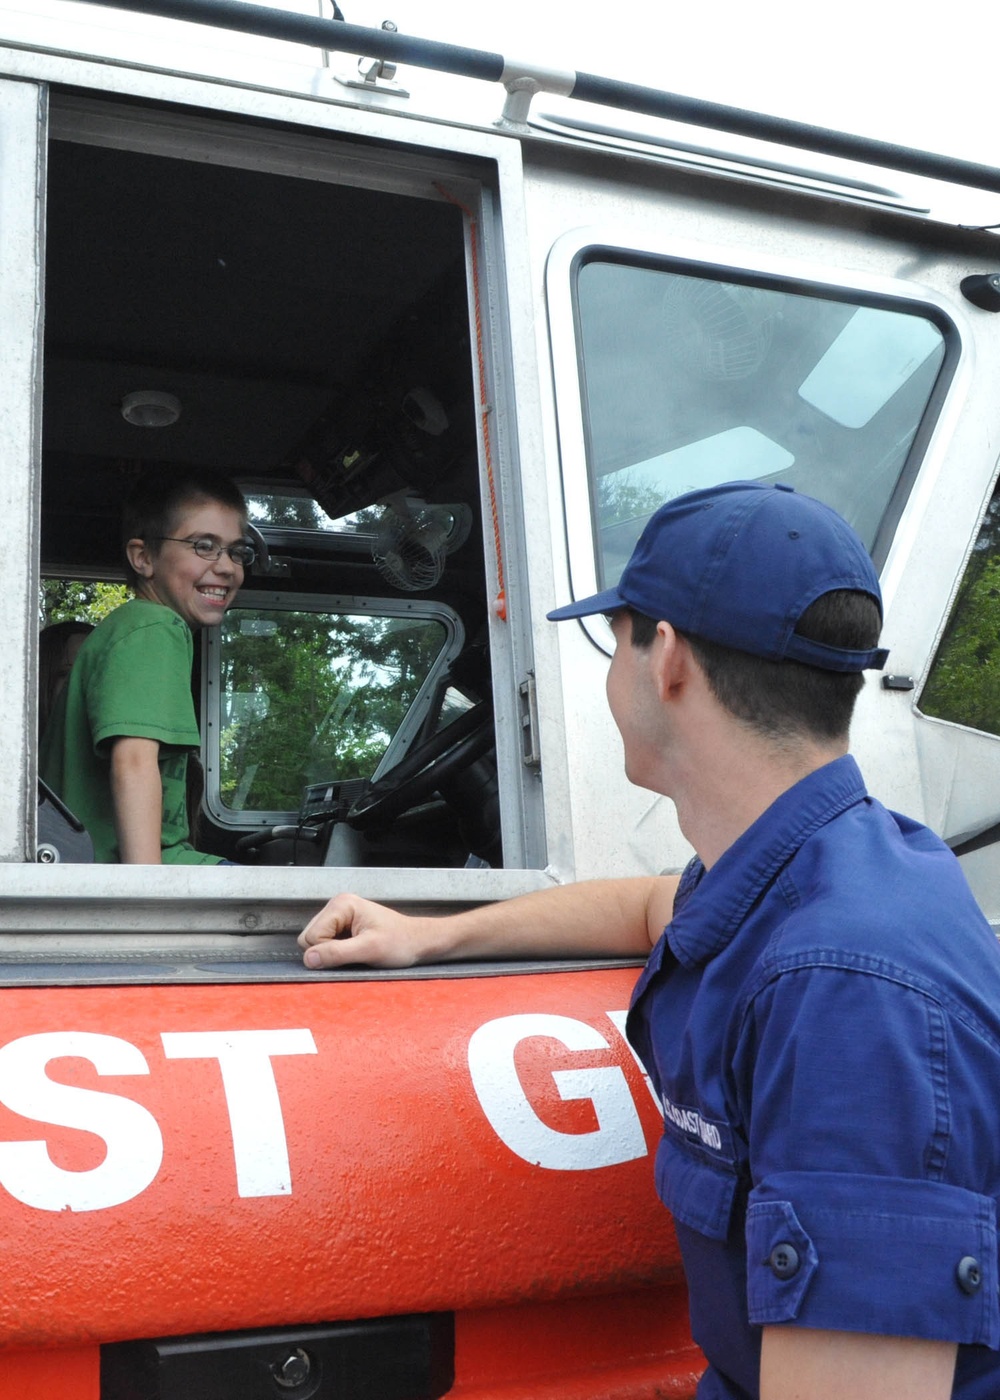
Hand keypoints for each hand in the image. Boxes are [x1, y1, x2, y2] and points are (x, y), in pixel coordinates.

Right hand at [298, 894, 429, 969]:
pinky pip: (325, 945)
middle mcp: (337, 906)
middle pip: (309, 938)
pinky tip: (355, 950)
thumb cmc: (400, 942)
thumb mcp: (369, 949)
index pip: (311, 936)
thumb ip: (337, 953)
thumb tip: (309, 959)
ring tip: (357, 951)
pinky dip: (337, 952)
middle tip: (355, 952)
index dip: (327, 951)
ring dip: (333, 953)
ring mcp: (339, 916)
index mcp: (342, 904)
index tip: (353, 952)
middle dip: (328, 952)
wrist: (418, 942)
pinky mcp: (342, 927)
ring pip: (315, 943)